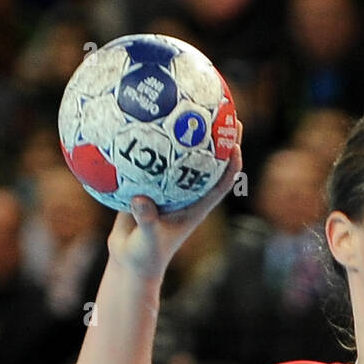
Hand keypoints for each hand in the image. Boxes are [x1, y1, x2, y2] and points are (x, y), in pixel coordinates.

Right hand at [107, 120, 243, 280]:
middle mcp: (184, 194)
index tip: (235, 141)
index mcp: (194, 207)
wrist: (128, 262)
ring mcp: (167, 188)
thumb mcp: (146, 242)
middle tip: (222, 107)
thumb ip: (146, 221)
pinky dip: (142, 144)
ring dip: (181, 131)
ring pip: (177, 155)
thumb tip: (140, 200)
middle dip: (216, 136)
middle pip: (206, 161)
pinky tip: (132, 121)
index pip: (220, 182)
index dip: (232, 163)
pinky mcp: (148, 185)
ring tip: (183, 101)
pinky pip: (147, 160)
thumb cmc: (144, 257)